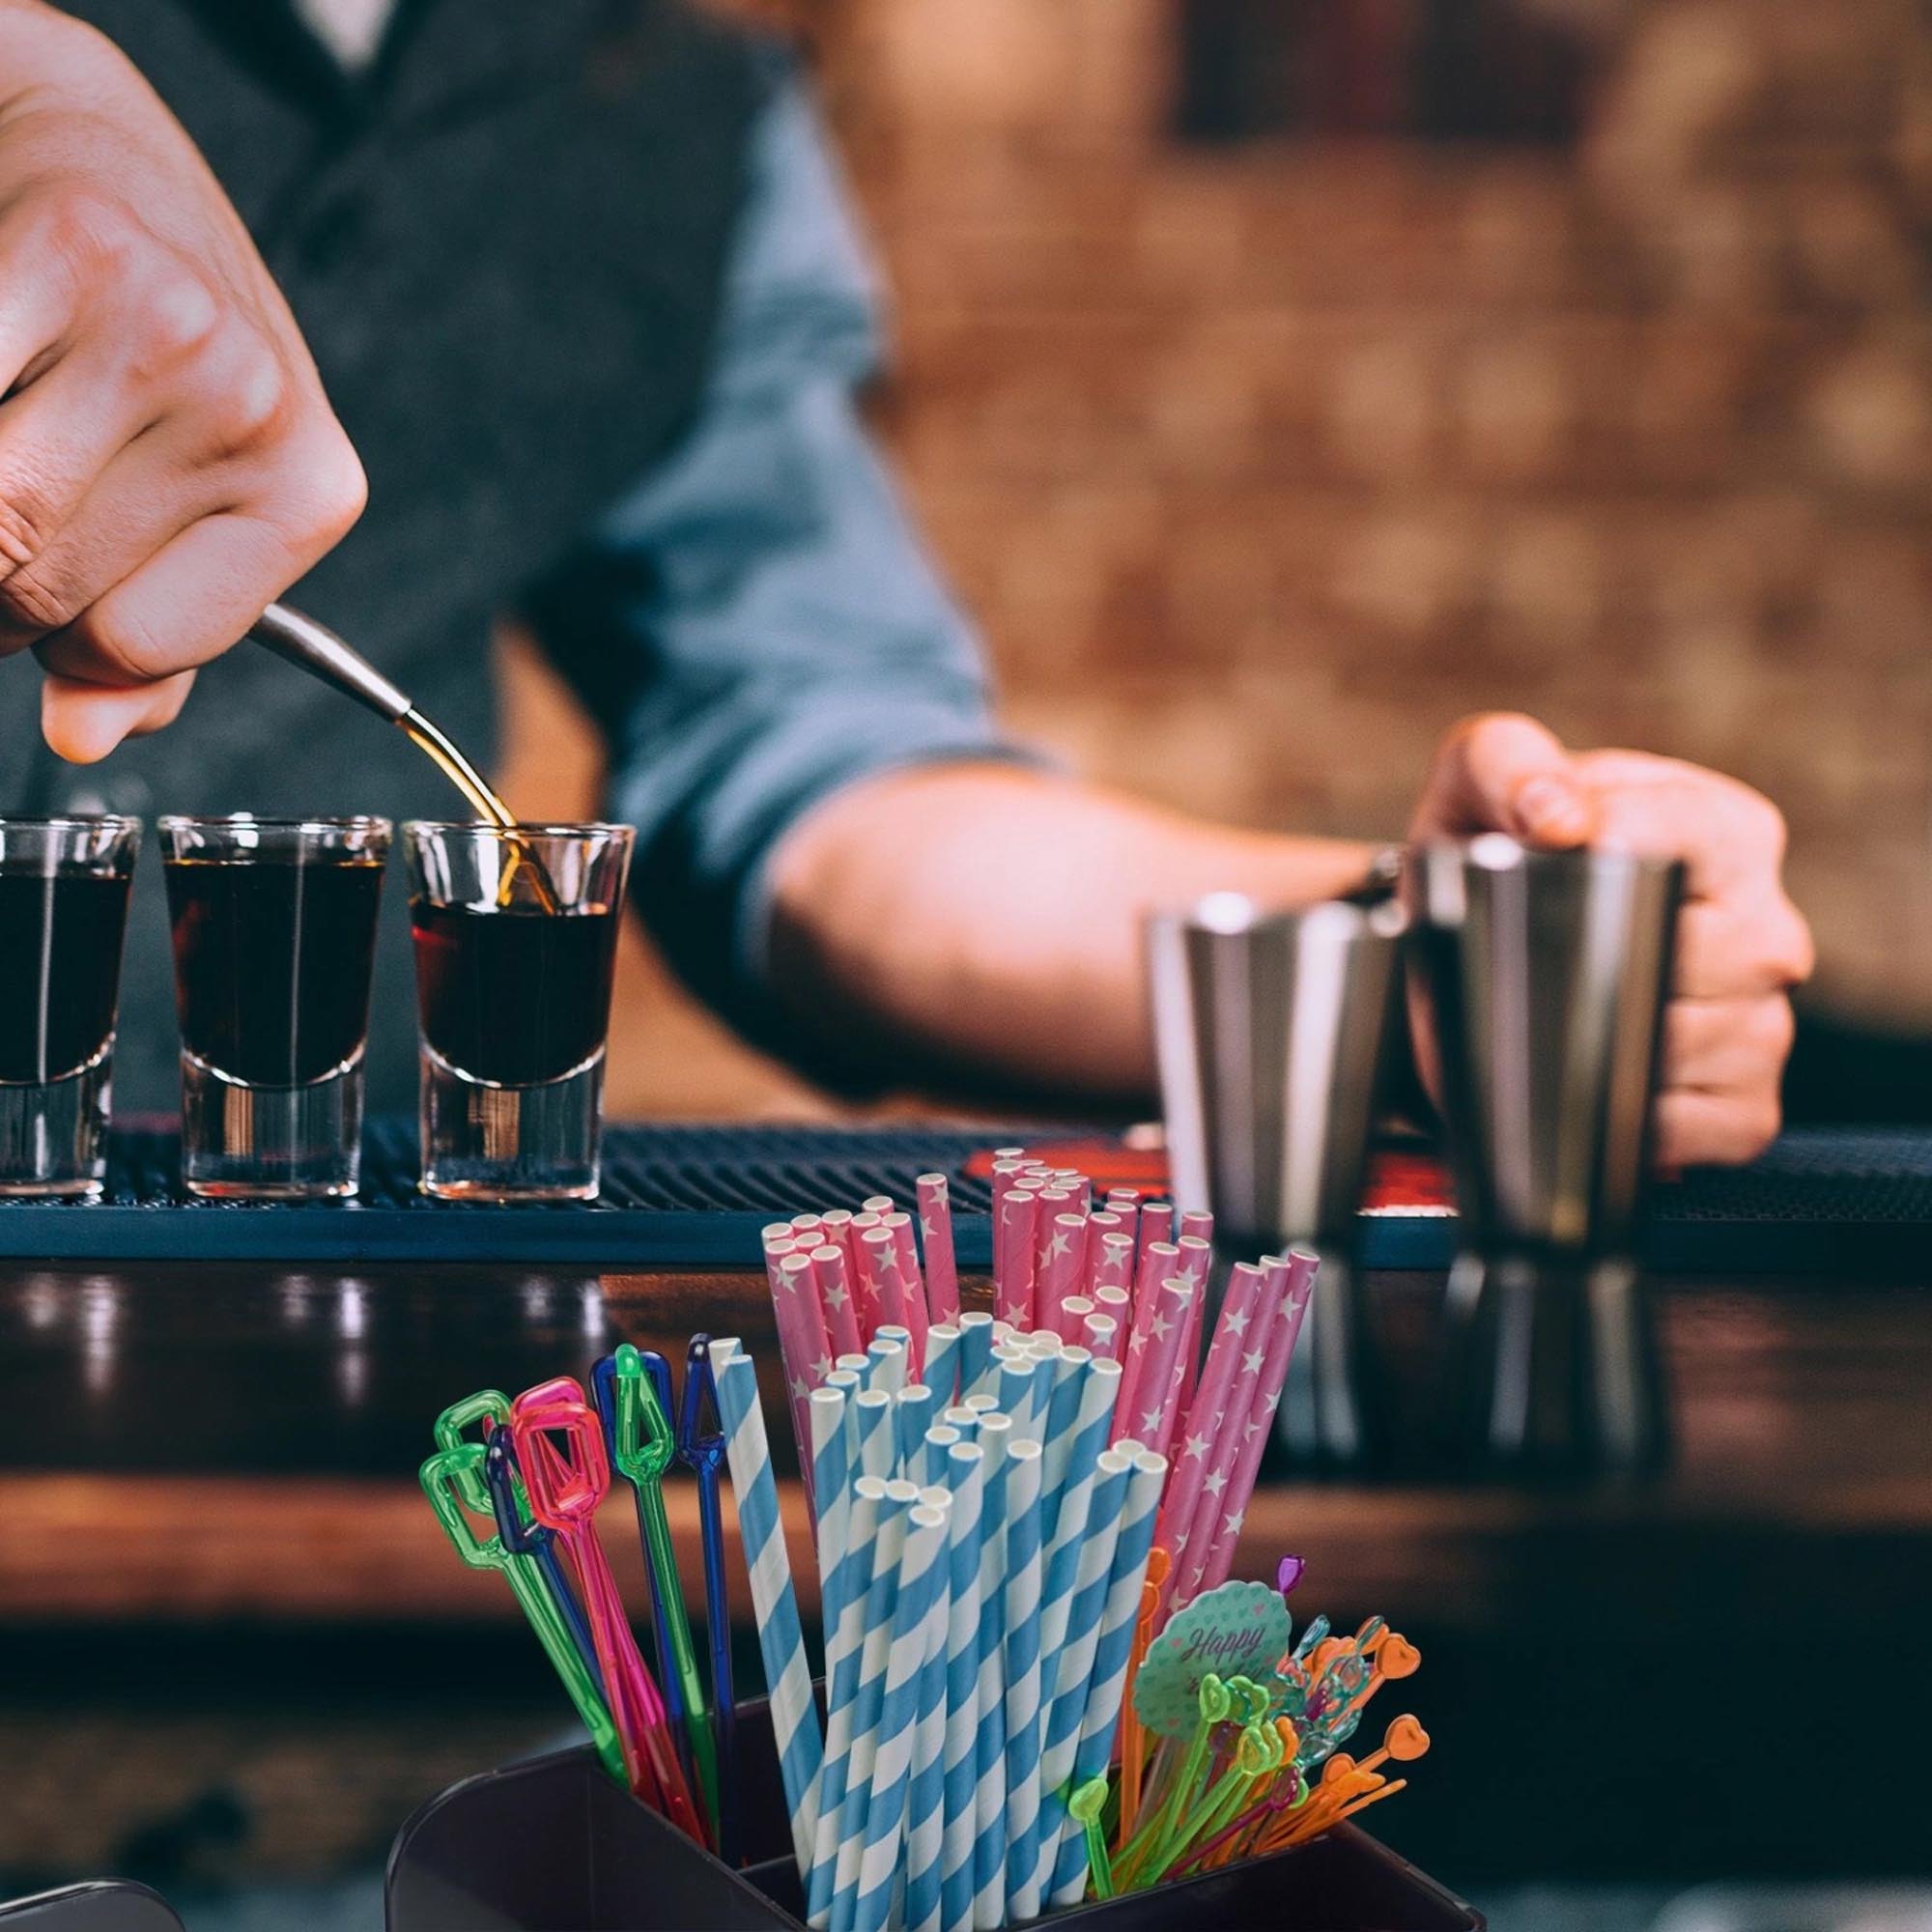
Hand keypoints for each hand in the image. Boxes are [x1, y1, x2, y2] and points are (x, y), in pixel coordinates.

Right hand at [0, 4, 363, 759]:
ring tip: (4, 474)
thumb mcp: (192, 489)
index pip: (137, 647)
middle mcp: (255, 410)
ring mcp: (168, 328)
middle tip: (4, 528)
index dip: (56, 642)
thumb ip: (155, 633)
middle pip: (47, 587)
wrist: (97, 145)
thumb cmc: (147, 341)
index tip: (28, 606)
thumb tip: (86, 742)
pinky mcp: (70, 248)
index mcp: (306, 492)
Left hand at [1410, 713, 1813, 1169]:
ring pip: (1678, 1046)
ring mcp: (1765, 1023)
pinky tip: (1577, 1077)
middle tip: (1519, 951)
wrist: (1472, 949)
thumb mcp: (1477, 782)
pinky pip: (1683, 1129)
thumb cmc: (1490, 852)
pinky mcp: (1744, 1110)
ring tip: (1541, 1009)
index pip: (1683, 840)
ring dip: (1588, 1038)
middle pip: (1685, 956)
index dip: (1598, 854)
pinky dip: (1612, 1115)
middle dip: (1582, 957)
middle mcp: (1766, 927)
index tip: (1537, 862)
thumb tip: (1559, 817)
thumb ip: (1510, 762)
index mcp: (1726, 830)